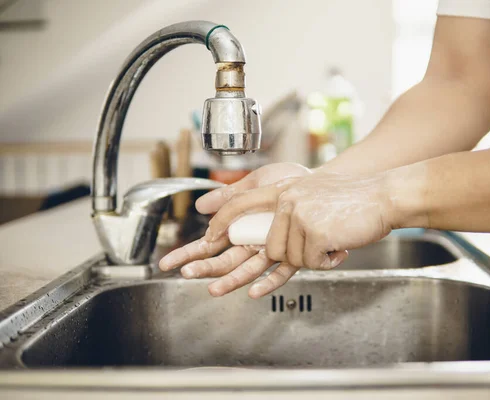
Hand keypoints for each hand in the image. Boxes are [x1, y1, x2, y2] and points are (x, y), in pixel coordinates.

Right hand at [158, 162, 311, 297]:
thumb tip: (201, 205)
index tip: (168, 263)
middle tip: (186, 274)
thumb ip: (229, 197)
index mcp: (241, 226)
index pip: (209, 244)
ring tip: (213, 289)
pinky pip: (279, 273)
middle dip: (204, 267)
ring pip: (246, 269)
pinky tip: (254, 291)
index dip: (189, 253)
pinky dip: (268, 282)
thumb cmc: (289, 181)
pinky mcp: (293, 254)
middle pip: (224, 259)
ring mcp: (272, 249)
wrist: (319, 181)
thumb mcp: (254, 184)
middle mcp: (253, 241)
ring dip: (229, 279)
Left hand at [204, 171, 392, 281]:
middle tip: (292, 255)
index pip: (239, 202)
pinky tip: (340, 245)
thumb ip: (287, 205)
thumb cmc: (352, 200)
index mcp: (284, 189)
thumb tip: (271, 230)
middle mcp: (287, 200)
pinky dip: (328, 261)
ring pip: (290, 258)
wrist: (383, 196)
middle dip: (289, 257)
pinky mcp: (314, 232)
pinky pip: (311, 262)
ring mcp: (299, 216)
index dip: (221, 221)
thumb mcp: (312, 193)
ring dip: (314, 258)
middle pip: (269, 248)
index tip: (209, 236)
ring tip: (332, 240)